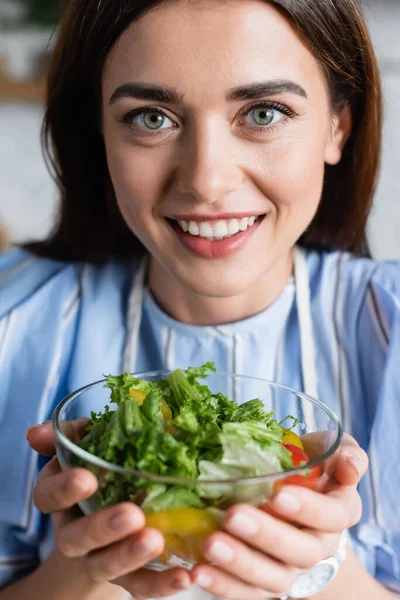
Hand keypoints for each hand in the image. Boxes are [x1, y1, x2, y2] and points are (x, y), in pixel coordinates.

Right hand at [26, 422, 191, 598]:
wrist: (114, 513)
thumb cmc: (106, 467)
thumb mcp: (91, 443)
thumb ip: (73, 435)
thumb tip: (38, 433)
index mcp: (62, 496)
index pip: (49, 496)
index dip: (64, 489)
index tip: (87, 479)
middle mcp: (74, 531)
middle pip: (76, 537)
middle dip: (102, 527)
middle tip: (132, 514)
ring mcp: (98, 557)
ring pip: (104, 566)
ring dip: (128, 556)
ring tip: (156, 542)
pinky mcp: (126, 577)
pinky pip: (139, 586)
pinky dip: (160, 584)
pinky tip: (184, 575)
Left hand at [190, 433, 367, 598]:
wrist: (296, 497)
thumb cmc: (311, 465)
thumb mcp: (330, 451)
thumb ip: (346, 454)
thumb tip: (350, 469)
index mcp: (339, 511)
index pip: (332, 516)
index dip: (307, 509)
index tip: (277, 495)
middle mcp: (319, 545)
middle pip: (301, 552)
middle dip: (266, 535)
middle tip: (232, 516)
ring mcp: (291, 569)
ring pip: (273, 578)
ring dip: (241, 564)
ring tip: (210, 545)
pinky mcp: (264, 583)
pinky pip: (247, 592)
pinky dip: (224, 585)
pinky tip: (200, 572)